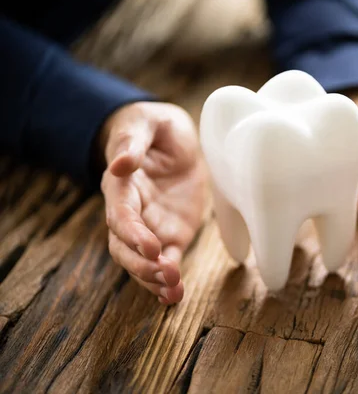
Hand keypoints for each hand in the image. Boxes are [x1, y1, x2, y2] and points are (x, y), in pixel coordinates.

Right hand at [99, 102, 204, 304]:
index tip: (151, 246)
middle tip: (166, 273)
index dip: (133, 233)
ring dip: (154, 279)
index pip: (120, 215)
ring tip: (173, 292)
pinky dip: (168, 281)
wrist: (172, 137)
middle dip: (141, 265)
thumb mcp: (146, 123)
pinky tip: (175, 295)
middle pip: (124, 247)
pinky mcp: (172, 234)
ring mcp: (151, 227)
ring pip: (142, 262)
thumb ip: (133, 142)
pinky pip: (167, 261)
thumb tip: (120, 164)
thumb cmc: (153, 126)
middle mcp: (132, 212)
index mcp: (122, 185)